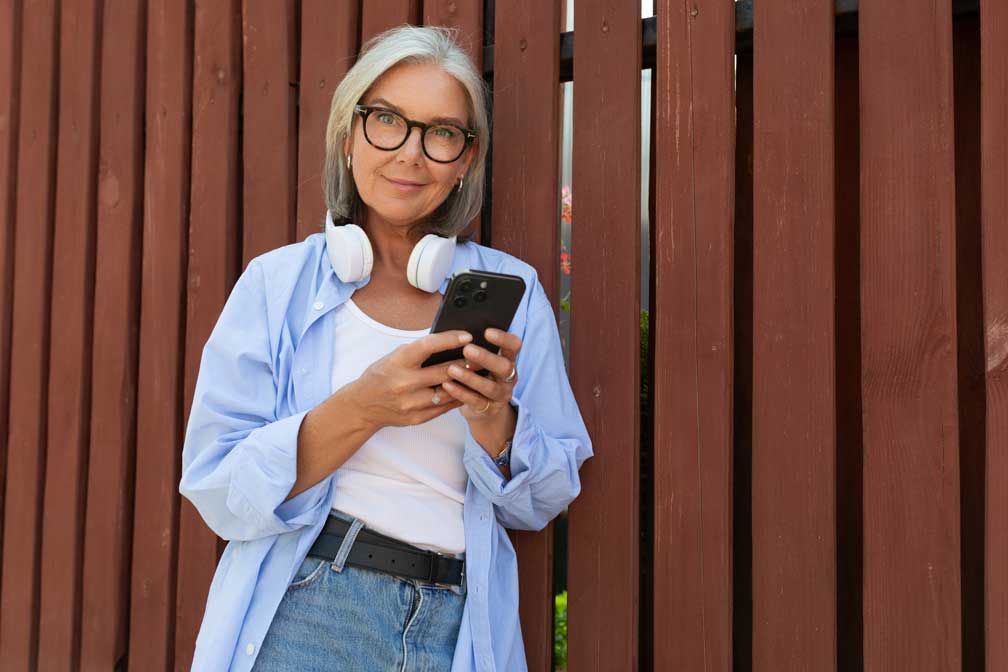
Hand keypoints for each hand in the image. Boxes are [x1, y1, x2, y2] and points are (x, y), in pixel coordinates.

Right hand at [346, 330, 470, 429]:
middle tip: (483, 356)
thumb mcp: (395, 356)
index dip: (449, 340)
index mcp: (398, 362)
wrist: (363, 404)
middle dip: (466, 363)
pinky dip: (458, 397)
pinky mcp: (417, 418)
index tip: (468, 336)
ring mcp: (411, 403)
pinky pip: (445, 407)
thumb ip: (419, 352)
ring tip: (481, 373)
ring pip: (448, 392)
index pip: (427, 346)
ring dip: (466, 383)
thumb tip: (450, 342)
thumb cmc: (382, 374)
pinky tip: (469, 390)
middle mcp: (404, 382)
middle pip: (444, 372)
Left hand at [437, 328, 521, 423]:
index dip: (503, 339)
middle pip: (504, 367)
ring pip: (490, 387)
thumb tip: (457, 333)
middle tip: (467, 349)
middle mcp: (509, 376)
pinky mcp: (490, 409)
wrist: (481, 406)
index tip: (487, 332)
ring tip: (451, 369)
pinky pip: (476, 401)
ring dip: (470, 377)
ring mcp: (501, 394)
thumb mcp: (480, 360)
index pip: (513, 346)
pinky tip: (447, 385)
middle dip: (486, 358)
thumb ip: (475, 348)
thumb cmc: (478, 373)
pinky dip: (460, 393)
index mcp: (508, 358)